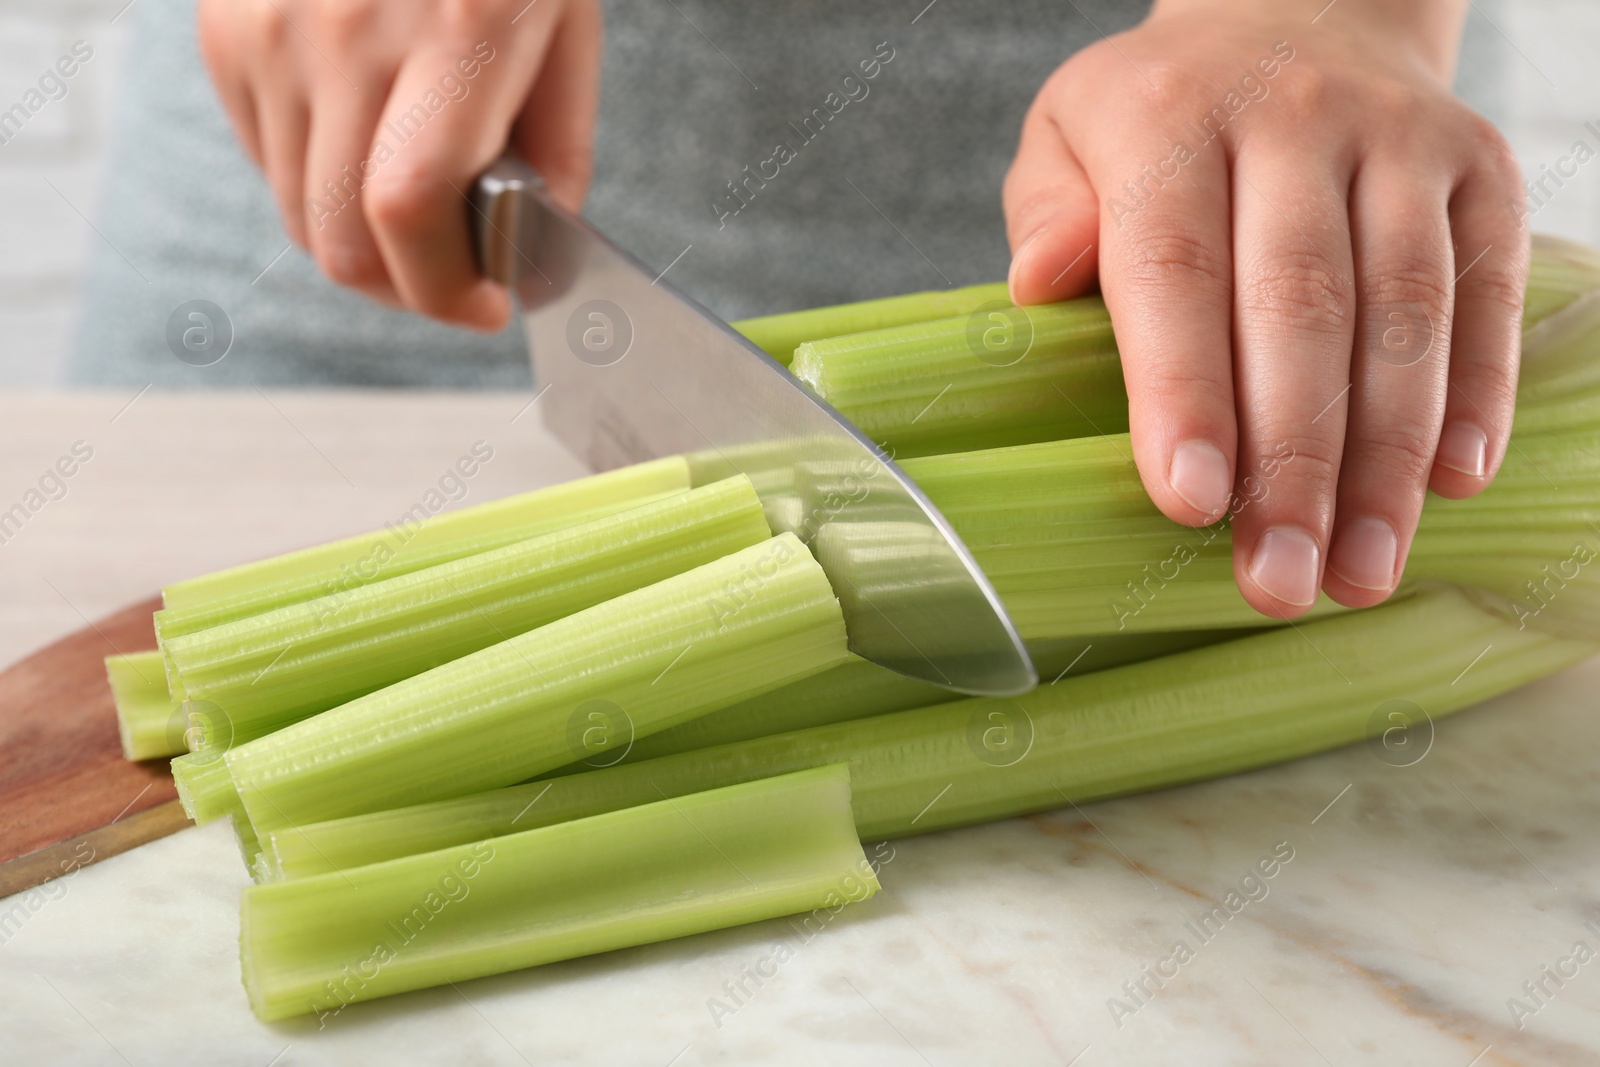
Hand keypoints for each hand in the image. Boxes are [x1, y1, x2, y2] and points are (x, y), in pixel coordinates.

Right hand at [200, 0, 600, 328]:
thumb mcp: (568, 24)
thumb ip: (558, 147)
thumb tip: (529, 249)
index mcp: (456, 27)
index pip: (411, 208)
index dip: (447, 288)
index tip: (487, 305)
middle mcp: (345, 30)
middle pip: (340, 240)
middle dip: (408, 289)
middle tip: (456, 277)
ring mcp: (270, 30)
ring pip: (297, 215)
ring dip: (364, 243)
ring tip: (418, 204)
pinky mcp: (228, 30)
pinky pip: (267, 159)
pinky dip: (318, 182)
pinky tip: (368, 139)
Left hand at [1003, 0, 1525, 617]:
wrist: (1304, 11)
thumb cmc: (1164, 113)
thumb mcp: (1070, 130)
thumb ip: (1048, 209)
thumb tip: (1037, 284)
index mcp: (1170, 120)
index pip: (1173, 268)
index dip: (1183, 391)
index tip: (1188, 504)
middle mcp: (1294, 121)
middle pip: (1299, 307)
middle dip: (1291, 461)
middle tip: (1277, 582)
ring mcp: (1399, 141)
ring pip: (1402, 312)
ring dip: (1385, 457)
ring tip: (1359, 571)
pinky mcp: (1480, 168)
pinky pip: (1485, 287)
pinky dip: (1476, 390)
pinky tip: (1453, 483)